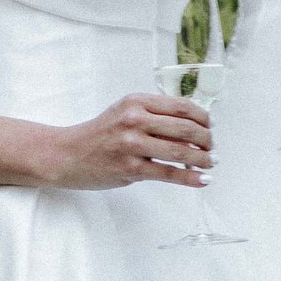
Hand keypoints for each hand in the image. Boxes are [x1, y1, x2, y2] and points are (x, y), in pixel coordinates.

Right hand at [42, 92, 213, 190]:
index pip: (181, 106)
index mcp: (136, 102)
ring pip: (180, 151)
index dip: (203, 117)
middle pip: (185, 128)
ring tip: (210, 163)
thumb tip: (190, 126)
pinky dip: (190, 178)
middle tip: (212, 147)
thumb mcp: (124, 112)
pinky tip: (202, 179)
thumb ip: (152, 115)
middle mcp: (135, 120)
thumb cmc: (99, 135)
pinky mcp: (131, 168)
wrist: (68, 154)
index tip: (209, 126)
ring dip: (202, 159)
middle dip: (206, 139)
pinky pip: (168, 173)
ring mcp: (132, 145)